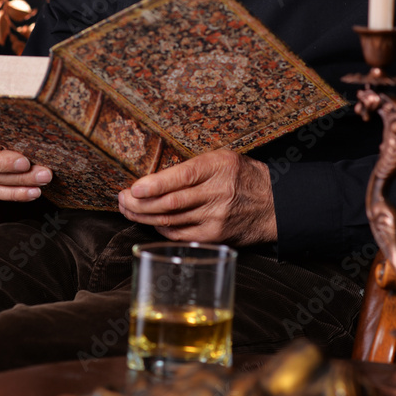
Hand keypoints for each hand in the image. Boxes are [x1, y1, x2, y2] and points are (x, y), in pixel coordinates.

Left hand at [117, 150, 275, 245]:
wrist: (274, 203)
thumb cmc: (242, 175)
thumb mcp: (222, 158)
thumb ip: (193, 167)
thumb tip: (153, 177)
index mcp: (219, 167)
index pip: (182, 177)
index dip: (155, 184)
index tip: (134, 188)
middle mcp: (218, 193)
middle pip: (171, 203)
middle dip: (139, 203)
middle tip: (121, 199)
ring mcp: (216, 218)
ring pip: (171, 220)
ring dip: (144, 216)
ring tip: (127, 209)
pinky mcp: (215, 236)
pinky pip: (179, 234)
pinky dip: (161, 228)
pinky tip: (149, 221)